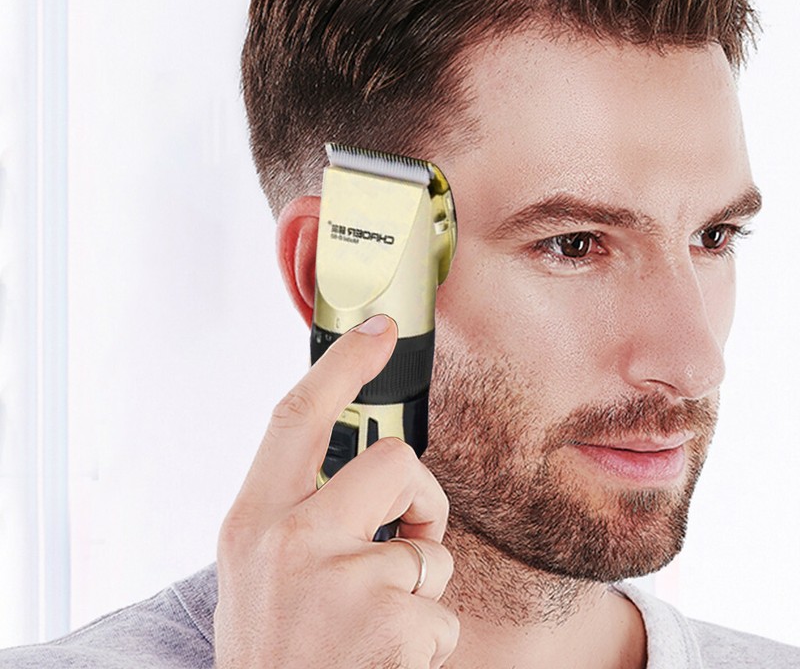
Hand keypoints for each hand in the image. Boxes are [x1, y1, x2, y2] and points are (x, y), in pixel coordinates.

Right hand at [214, 314, 458, 668]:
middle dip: (420, 498)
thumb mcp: (257, 567)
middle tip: (408, 535)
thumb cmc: (272, 646)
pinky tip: (385, 659)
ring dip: (418, 588)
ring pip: (428, 550)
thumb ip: (296, 509)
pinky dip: (427, 638)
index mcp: (253, 519)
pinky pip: (441, 611)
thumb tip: (356, 466)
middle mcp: (292, 540)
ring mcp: (342, 583)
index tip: (379, 329)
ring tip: (374, 624)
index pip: (297, 415)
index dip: (343, 364)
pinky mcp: (390, 627)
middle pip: (396, 462)